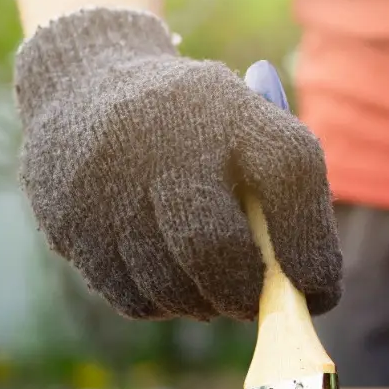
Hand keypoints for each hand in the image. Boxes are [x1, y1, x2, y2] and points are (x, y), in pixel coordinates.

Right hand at [13, 8, 341, 321]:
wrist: (85, 84)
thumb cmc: (200, 131)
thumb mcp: (247, 133)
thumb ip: (284, 200)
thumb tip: (306, 296)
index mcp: (229, 105)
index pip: (290, 173)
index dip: (311, 246)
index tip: (320, 290)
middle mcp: (163, 134)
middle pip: (214, 248)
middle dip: (246, 294)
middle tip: (257, 304)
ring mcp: (107, 176)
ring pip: (170, 285)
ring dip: (204, 304)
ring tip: (212, 289)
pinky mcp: (68, 218)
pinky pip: (132, 296)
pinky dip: (163, 303)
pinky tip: (168, 277)